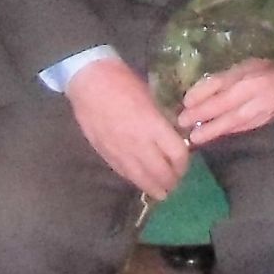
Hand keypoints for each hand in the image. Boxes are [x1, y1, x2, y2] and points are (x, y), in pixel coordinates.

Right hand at [66, 56, 188, 200]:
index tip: (184, 163)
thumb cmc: (122, 82)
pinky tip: (140, 181)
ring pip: (142, 179)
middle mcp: (139, 143)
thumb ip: (161, 121)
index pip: (177, 154)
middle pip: (162, 173)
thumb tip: (171, 135)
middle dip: (172, 181)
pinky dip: (135, 180)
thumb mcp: (150, 98)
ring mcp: (121, 152)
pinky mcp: (106, 154)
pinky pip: (124, 173)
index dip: (184, 163)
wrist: (88, 81)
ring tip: (161, 192)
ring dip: (154, 188)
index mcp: (153, 125)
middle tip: (174, 181)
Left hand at [178, 56, 273, 147]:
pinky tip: (214, 134)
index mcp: (251, 81)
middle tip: (186, 128)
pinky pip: (242, 128)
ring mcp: (264, 112)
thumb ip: (217, 82)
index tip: (185, 107)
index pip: (224, 92)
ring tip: (196, 137)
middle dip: (206, 121)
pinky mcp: (266, 122)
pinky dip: (227, 131)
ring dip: (214, 130)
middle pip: (229, 112)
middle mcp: (259, 98)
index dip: (204, 100)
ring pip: (236, 124)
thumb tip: (191, 98)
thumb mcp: (240, 68)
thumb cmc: (263, 69)